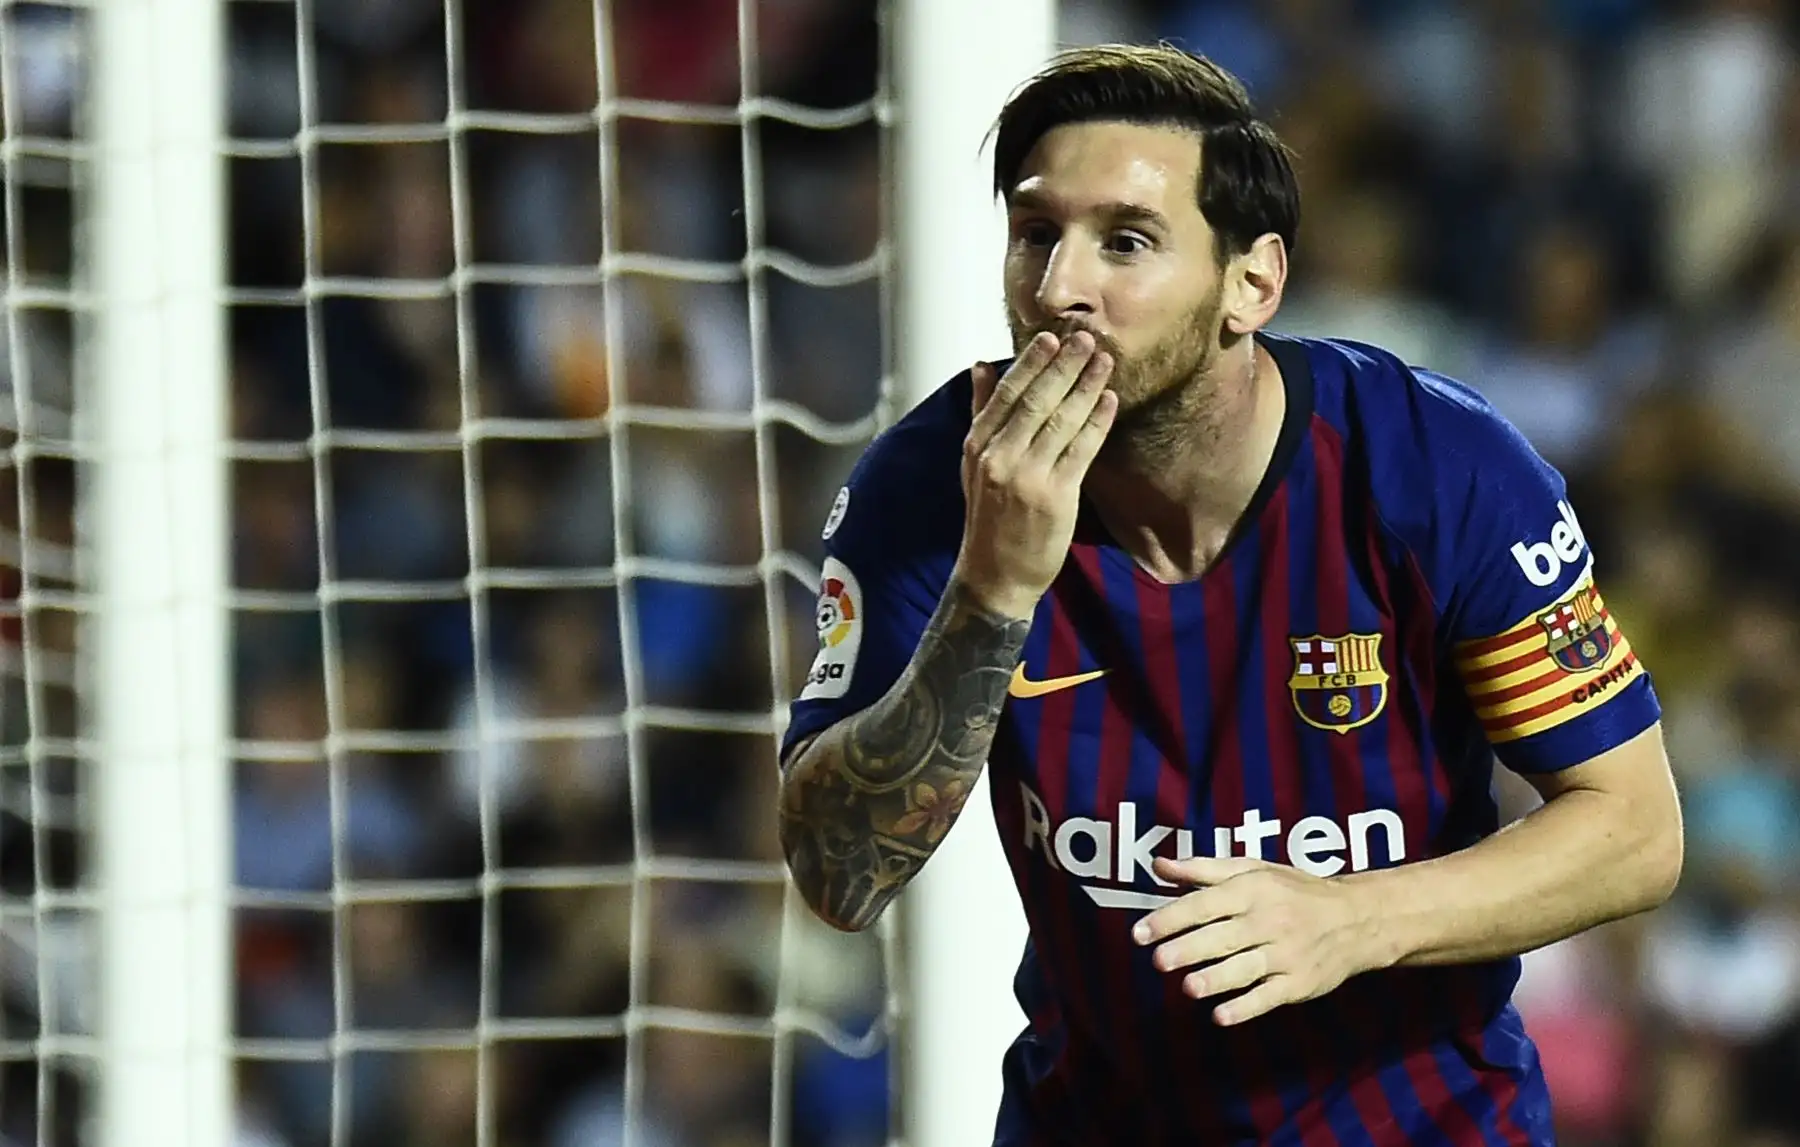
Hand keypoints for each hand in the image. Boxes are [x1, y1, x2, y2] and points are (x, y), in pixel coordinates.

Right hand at [955, 331, 1116, 618]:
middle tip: (1087, 337)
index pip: (1007, 394)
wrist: (995, 576)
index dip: (1032, 363)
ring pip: (1061, 420)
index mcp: (977, 445)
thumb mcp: (973, 463)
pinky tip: (1110, 401)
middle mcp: (999, 457)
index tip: (1052, 337)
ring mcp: (1027, 477)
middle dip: (1064, 365)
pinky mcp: (1056, 497)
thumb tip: (982, 365)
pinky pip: (1081, 450)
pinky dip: (1097, 422)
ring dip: (1086, 386)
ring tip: (1104, 360)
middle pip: (1037, 400)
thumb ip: (982, 412)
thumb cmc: (988, 517)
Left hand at [1132, 856, 1387, 1025]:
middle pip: (1224, 936)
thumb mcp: (1253, 871)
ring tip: (1188, 987)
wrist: (1357, 918)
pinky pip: (1270, 997)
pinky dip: (1246, 1007)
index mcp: (1253, 890)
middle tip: (1158, 961)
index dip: (1171, 917)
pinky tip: (1221, 1016)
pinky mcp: (1300, 983)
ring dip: (1217, 978)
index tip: (1140, 932)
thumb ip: (1203, 870)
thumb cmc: (1294, 891)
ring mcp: (1287, 954)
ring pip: (1246, 968)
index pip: (1205, 903)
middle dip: (1190, 949)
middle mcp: (1270, 920)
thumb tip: (1158, 865)